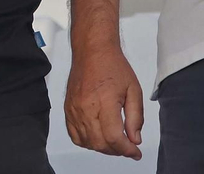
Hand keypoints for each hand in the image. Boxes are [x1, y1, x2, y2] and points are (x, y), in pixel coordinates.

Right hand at [64, 44, 144, 159]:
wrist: (92, 50)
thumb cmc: (112, 65)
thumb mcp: (134, 89)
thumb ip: (136, 117)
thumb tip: (135, 139)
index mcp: (104, 101)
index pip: (114, 137)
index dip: (126, 150)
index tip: (135, 152)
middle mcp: (86, 107)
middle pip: (100, 143)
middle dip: (117, 150)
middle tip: (127, 146)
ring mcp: (74, 109)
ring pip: (87, 142)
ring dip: (103, 147)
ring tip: (114, 141)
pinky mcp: (68, 109)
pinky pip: (74, 135)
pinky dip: (87, 142)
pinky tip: (98, 137)